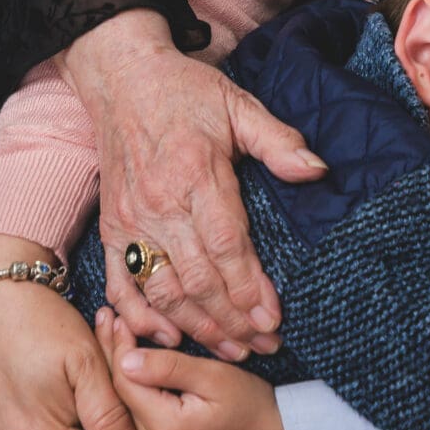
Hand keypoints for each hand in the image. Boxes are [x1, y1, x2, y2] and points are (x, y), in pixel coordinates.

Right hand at [63, 11, 325, 361]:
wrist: (122, 78)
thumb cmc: (186, 92)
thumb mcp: (238, 105)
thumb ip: (278, 141)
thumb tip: (318, 170)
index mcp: (196, 174)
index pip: (226, 244)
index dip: (249, 287)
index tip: (274, 318)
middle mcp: (160, 205)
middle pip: (198, 278)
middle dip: (233, 321)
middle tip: (265, 346)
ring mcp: (131, 221)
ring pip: (163, 290)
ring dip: (197, 327)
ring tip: (232, 350)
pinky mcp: (111, 229)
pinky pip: (121, 283)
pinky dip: (141, 316)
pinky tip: (169, 337)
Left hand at [92, 304, 291, 429]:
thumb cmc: (252, 407)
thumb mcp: (216, 377)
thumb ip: (170, 367)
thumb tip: (125, 357)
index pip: (125, 380)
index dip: (117, 345)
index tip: (115, 315)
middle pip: (116, 398)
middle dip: (109, 355)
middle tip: (104, 318)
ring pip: (118, 414)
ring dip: (112, 376)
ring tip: (109, 340)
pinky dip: (122, 400)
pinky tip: (123, 374)